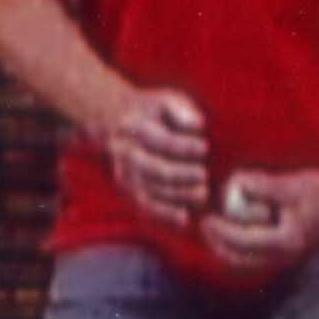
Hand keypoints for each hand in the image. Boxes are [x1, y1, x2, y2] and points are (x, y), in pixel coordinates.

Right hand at [96, 85, 215, 227]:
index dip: (184, 146)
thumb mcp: (164, 100)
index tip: (205, 147)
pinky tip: (184, 218)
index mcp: (134, 127)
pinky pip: (146, 206)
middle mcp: (126, 153)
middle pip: (154, 169)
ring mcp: (125, 174)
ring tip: (202, 194)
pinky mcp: (128, 189)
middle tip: (204, 175)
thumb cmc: (150, 110)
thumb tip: (198, 125)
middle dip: (181, 175)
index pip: (161, 140)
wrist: (114, 121)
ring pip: (151, 191)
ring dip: (177, 196)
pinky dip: (164, 214)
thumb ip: (182, 111)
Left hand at [198, 164, 318, 275]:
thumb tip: (234, 184)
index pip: (242, 243)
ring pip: (246, 262)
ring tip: (212, 230)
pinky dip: (239, 248)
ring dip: (226, 248)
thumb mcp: (291, 184)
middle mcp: (285, 256)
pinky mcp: (286, 254)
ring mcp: (286, 258)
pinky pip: (255, 257)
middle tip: (202, 225)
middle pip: (240, 259)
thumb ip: (263, 186)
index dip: (220, 232)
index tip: (205, 218)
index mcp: (286, 242)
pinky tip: (230, 232)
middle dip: (217, 244)